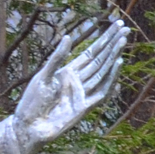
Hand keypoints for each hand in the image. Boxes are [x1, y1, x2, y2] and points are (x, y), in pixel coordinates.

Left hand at [14, 18, 127, 152]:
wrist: (28, 128)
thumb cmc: (31, 103)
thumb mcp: (43, 76)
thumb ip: (57, 58)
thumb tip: (68, 37)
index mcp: (68, 72)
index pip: (91, 52)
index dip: (104, 39)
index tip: (116, 25)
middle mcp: (78, 81)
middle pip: (100, 60)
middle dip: (113, 44)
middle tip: (126, 29)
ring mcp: (82, 94)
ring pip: (102, 72)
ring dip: (113, 57)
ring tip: (122, 41)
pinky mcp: (84, 107)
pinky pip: (101, 91)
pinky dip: (110, 79)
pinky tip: (117, 64)